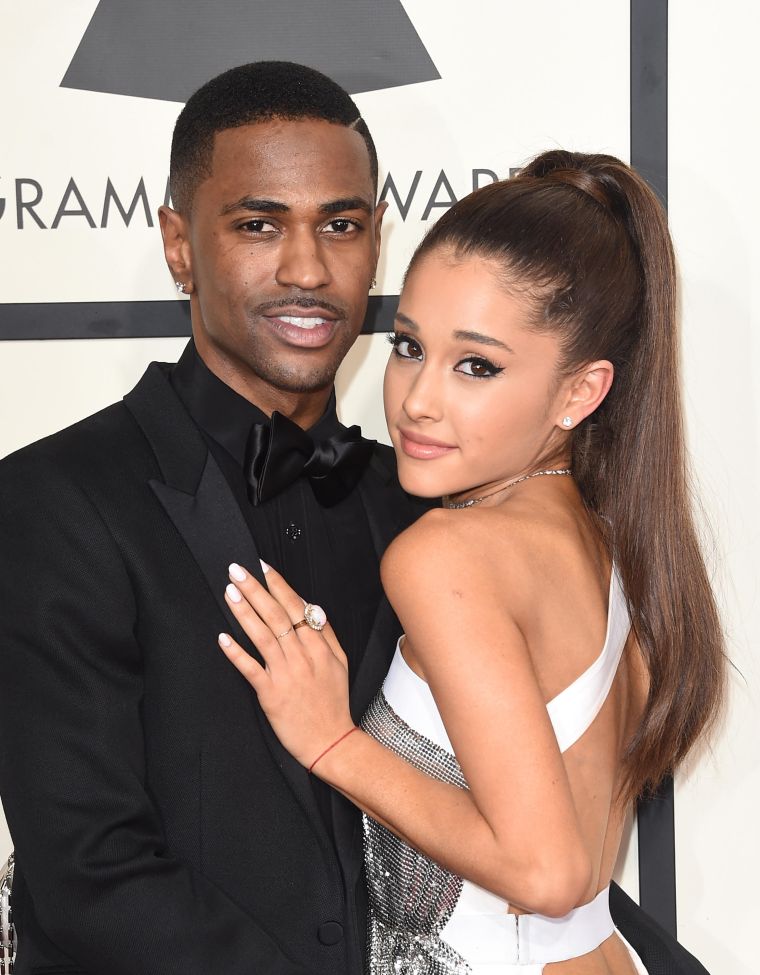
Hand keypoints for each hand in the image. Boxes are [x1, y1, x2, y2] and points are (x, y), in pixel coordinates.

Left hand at [218, 561, 354, 769]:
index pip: (296, 607)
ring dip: (244, 612)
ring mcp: (286, 674)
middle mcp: (302, 656)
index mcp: (319, 646)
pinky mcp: (270, 693)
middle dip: (255, 589)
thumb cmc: (333, 702)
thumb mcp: (340, 663)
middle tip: (237, 570)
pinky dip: (236, 653)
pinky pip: (250, 669)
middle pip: (276, 615)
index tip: (263, 567)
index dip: (278, 585)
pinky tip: (223, 637)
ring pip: (262, 636)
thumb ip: (328, 634)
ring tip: (230, 592)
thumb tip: (314, 608)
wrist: (330, 741)